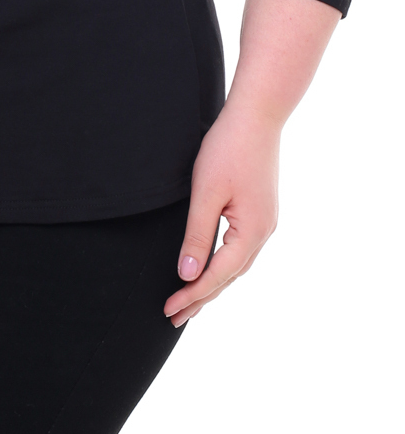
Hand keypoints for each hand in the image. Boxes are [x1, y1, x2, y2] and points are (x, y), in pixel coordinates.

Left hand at [164, 101, 279, 327]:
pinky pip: (239, 249)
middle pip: (229, 277)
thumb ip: (196, 235)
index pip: (217, 275)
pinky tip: (210, 267)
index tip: (169, 310)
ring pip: (236, 265)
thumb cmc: (228, 149)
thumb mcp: (206, 193)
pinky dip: (222, 264)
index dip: (192, 295)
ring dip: (212, 284)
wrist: (257, 116)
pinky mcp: (260, 211)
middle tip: (174, 317)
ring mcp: (265, 222)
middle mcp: (263, 232)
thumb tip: (187, 274)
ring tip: (189, 301)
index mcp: (252, 232)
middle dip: (201, 298)